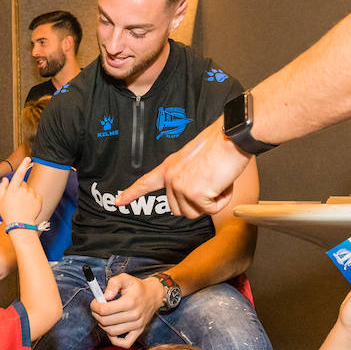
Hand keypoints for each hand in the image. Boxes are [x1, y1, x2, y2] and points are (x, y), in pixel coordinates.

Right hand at [0, 158, 41, 226]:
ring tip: (23, 205)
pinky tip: (28, 207)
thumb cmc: (8, 213)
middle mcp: (23, 190)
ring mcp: (32, 194)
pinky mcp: (38, 199)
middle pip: (23, 184)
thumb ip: (2, 187)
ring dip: (27, 195)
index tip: (28, 158)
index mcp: (13, 189)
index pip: (19, 174)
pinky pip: (35, 196)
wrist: (20, 225)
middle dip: (20, 189)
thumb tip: (6, 179)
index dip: (23, 165)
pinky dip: (33, 200)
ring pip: (29, 190)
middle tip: (16, 201)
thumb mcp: (0, 200)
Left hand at [92, 274, 161, 347]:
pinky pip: (125, 343)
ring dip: (102, 325)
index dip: (95, 306)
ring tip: (103, 316)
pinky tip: (111, 329)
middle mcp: (134, 315)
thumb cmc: (137, 287)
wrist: (154, 295)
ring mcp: (137, 325)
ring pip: (112, 332)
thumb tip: (105, 296)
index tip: (95, 302)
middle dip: (96, 315)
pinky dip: (115, 340)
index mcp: (130, 302)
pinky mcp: (139, 332)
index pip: (104, 310)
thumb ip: (114, 283)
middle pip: (106, 322)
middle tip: (97, 309)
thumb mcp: (125, 278)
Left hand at [118, 123, 248, 217]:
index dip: (132, 193)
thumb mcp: (193, 159)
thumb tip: (191, 191)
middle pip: (179, 209)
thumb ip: (186, 175)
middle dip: (198, 203)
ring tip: (217, 180)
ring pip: (194, 213)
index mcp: (169, 166)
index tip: (118, 201)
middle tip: (211, 182)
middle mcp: (171, 177)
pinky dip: (221, 200)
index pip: (145, 182)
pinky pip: (210, 210)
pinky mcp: (195, 193)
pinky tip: (223, 182)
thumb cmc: (220, 145)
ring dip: (211, 202)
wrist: (232, 136)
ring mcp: (181, 185)